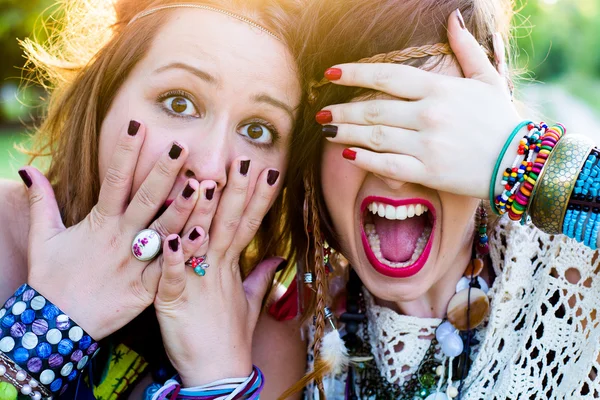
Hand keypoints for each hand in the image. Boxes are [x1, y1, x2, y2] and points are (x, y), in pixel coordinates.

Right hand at [20, 121, 205, 339]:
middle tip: (182, 145)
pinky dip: (185, 253)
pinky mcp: (146, 288)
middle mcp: (120, 239)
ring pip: (164, 231)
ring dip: (184, 208)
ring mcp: (134, 263)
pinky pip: (169, 268)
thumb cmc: (52, 280)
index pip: (113, 179)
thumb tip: (27, 170)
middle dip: (164, 171)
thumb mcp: (44, 238)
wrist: (55, 327)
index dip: (125, 151)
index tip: (138, 124)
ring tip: (203, 186)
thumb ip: (41, 202)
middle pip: (146, 199)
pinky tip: (204, 235)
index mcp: (98, 222)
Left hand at [154, 157, 283, 386]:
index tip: (268, 170)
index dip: (259, 198)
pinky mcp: (173, 302)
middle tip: (244, 162)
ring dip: (204, 215)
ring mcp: (197, 284)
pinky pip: (172, 277)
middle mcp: (217, 269)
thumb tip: (278, 257)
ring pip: (201, 244)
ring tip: (208, 185)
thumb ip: (260, 276)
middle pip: (230, 225)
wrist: (218, 372)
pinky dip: (172, 258)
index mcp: (231, 266)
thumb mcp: (249, 302)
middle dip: (238, 193)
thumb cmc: (230, 336)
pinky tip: (171, 238)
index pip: (249, 225)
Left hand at [317, 10, 521, 198]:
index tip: (332, 73)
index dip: (356, 73)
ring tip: (326, 130)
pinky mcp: (427, 171)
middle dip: (342, 109)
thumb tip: (453, 17)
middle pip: (373, 108)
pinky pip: (386, 164)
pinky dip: (363, 159)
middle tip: (321, 112)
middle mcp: (429, 115)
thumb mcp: (487, 78)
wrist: (521, 163)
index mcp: (439, 89)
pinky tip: (347, 154)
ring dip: (345, 132)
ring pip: (373, 136)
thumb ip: (466, 49)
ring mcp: (426, 144)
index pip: (388, 76)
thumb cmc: (501, 120)